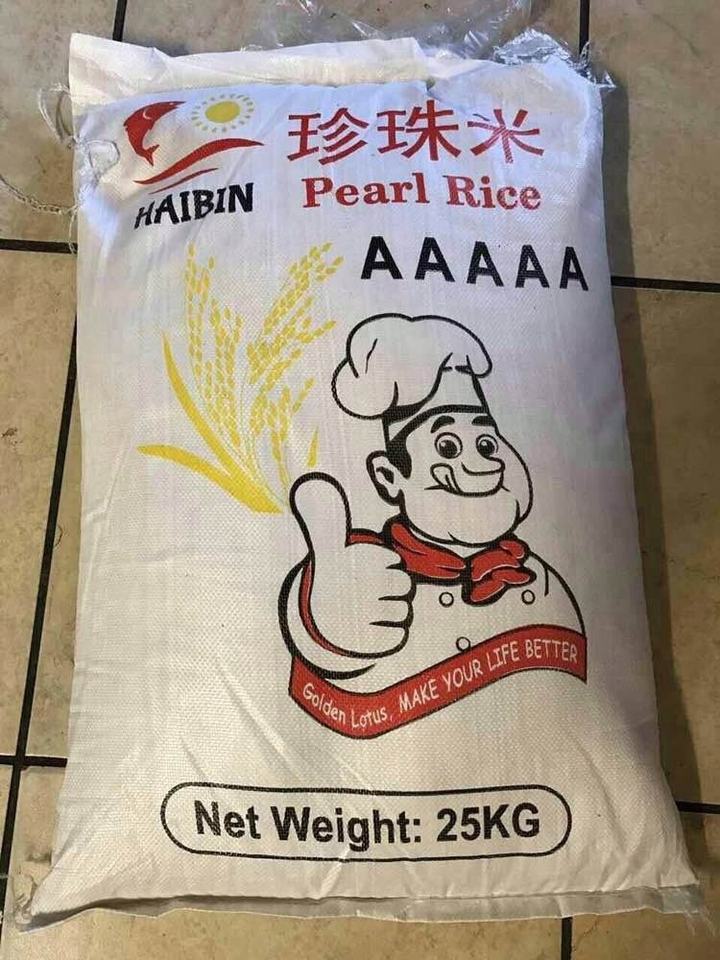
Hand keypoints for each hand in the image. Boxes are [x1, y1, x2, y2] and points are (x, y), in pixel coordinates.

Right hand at [291, 473, 412, 656]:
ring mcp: (363, 618)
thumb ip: (328, 518)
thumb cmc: (333, 581)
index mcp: (351, 559)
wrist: (313, 626)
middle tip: (366, 593)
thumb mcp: (329, 546)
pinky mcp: (369, 644)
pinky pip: (398, 636)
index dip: (383, 567)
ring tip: (366, 612)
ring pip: (403, 612)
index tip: (361, 572)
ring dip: (390, 613)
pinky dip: (389, 635)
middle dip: (391, 590)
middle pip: (404, 587)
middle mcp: (357, 587)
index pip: (393, 563)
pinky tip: (369, 631)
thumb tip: (314, 483)